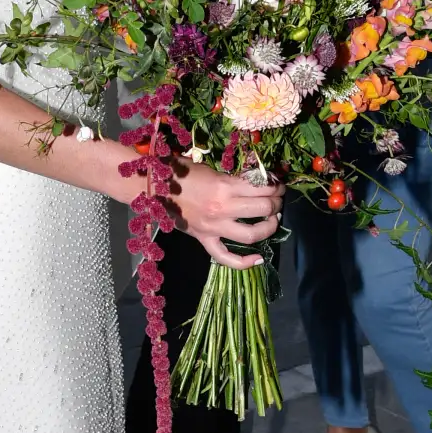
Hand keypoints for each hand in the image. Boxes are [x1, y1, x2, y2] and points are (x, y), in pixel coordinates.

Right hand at [164, 160, 283, 269]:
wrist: (154, 185)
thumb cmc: (182, 172)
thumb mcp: (212, 170)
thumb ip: (234, 180)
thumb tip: (256, 184)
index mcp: (225, 186)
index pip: (262, 188)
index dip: (276, 186)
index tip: (277, 185)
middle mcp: (223, 208)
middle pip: (263, 208)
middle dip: (276, 203)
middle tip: (276, 200)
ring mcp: (214, 227)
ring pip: (252, 234)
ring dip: (269, 227)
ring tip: (272, 220)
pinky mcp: (204, 239)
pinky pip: (226, 257)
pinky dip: (244, 262)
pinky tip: (258, 258)